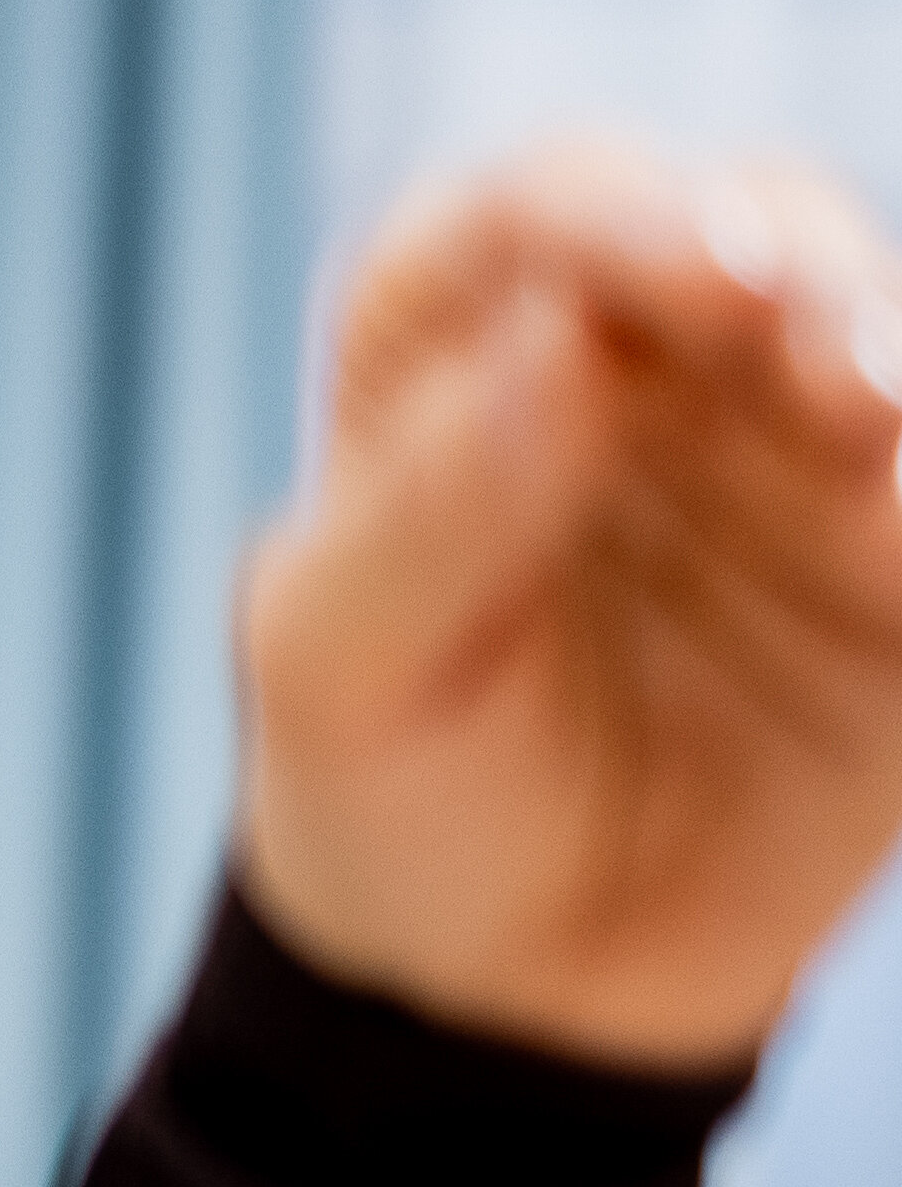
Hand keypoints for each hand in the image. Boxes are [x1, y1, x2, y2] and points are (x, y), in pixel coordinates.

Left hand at [241, 143, 901, 1068]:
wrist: (496, 973)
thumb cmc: (386, 777)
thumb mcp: (341, 667)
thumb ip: (428, 510)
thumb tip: (561, 350)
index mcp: (465, 336)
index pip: (551, 213)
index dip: (630, 221)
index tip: (697, 279)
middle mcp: (648, 352)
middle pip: (760, 236)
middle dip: (811, 277)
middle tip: (836, 370)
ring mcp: (796, 446)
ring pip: (884, 346)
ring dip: (897, 366)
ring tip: (882, 430)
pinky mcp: (897, 563)